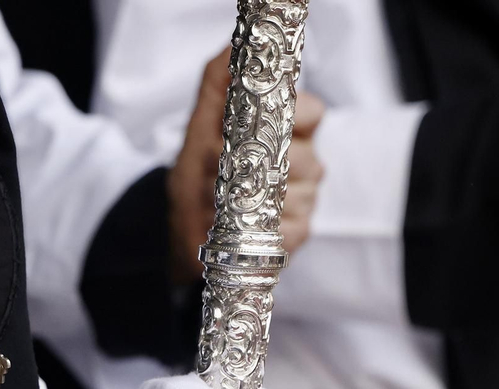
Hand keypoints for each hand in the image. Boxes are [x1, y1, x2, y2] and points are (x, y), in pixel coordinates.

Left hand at [169, 47, 325, 282]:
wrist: (184, 229)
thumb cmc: (196, 176)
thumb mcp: (198, 128)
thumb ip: (216, 85)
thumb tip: (233, 46)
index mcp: (286, 128)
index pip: (313, 111)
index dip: (296, 115)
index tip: (270, 122)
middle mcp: (302, 160)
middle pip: (310, 155)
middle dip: (269, 162)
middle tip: (234, 169)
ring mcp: (304, 197)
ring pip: (304, 192)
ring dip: (262, 198)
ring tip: (230, 200)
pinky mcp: (298, 232)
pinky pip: (296, 228)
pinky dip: (267, 227)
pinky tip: (245, 225)